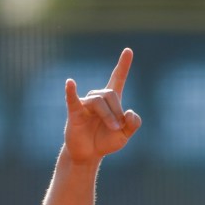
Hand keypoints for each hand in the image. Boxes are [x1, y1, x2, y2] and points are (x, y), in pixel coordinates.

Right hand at [63, 48, 141, 163]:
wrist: (89, 154)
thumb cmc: (106, 141)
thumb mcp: (125, 135)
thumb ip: (134, 124)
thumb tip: (129, 112)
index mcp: (112, 102)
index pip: (118, 78)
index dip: (123, 65)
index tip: (128, 50)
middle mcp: (98, 99)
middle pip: (110, 94)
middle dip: (117, 111)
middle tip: (119, 127)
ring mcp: (85, 105)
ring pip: (98, 101)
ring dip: (109, 115)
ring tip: (113, 128)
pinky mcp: (74, 112)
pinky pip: (72, 99)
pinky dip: (71, 91)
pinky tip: (70, 83)